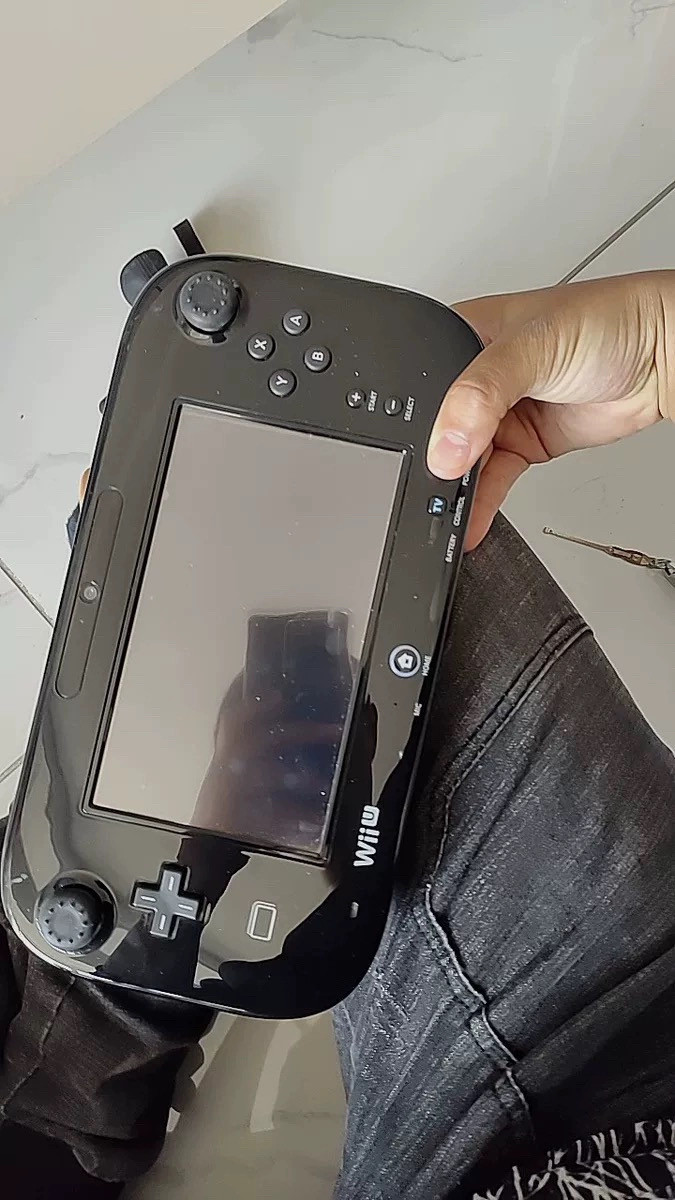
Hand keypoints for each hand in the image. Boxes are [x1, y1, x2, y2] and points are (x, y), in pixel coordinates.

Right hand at [427, 272, 674, 548]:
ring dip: (457, 489)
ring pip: (463, 461)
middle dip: (436, 460)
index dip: (417, 419)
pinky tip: (470, 522)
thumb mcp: (531, 346)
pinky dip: (480, 505)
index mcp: (461, 335)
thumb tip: (447, 445)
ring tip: (449, 512)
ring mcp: (498, 413)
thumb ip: (481, 394)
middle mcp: (474, 376)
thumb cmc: (604, 322)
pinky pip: (490, 481)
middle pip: (438, 428)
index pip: (420, 383)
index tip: (422, 453)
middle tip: (436, 486)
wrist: (661, 356)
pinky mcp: (521, 444)